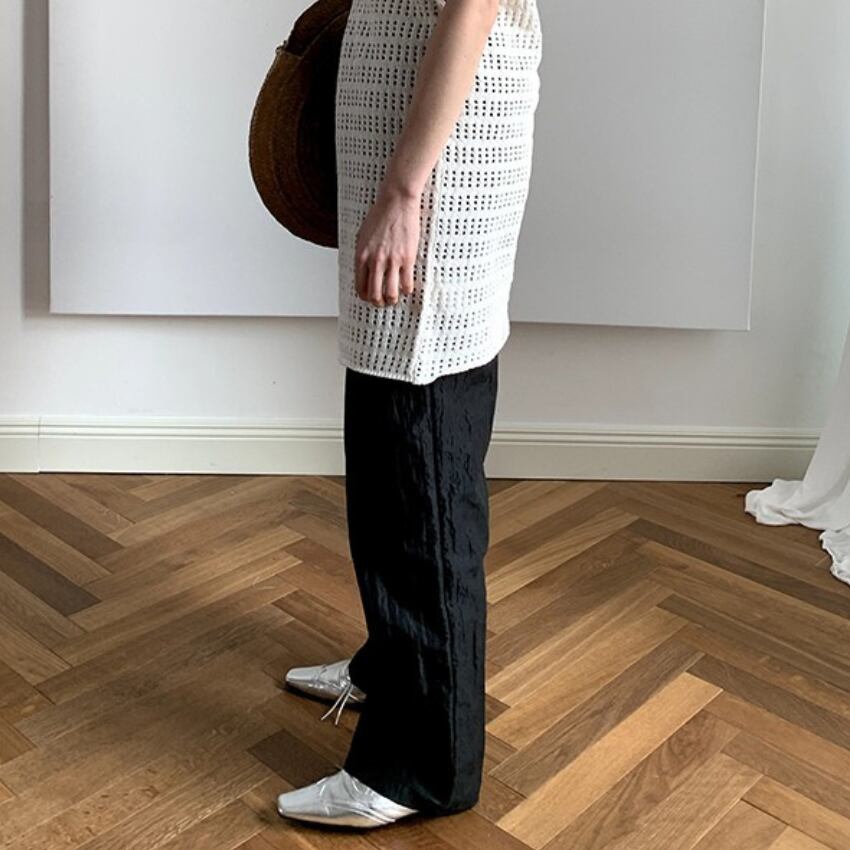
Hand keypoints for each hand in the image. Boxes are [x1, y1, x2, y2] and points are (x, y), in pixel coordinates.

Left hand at [354, 187, 421, 306]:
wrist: (396, 202)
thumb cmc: (380, 215)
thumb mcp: (362, 236)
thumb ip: (362, 254)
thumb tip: (364, 271)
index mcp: (361, 256)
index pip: (360, 287)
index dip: (365, 296)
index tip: (370, 297)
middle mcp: (375, 261)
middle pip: (374, 295)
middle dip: (378, 303)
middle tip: (383, 302)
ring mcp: (391, 261)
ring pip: (390, 294)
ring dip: (392, 300)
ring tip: (394, 298)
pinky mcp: (407, 258)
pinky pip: (407, 284)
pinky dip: (407, 290)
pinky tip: (407, 287)